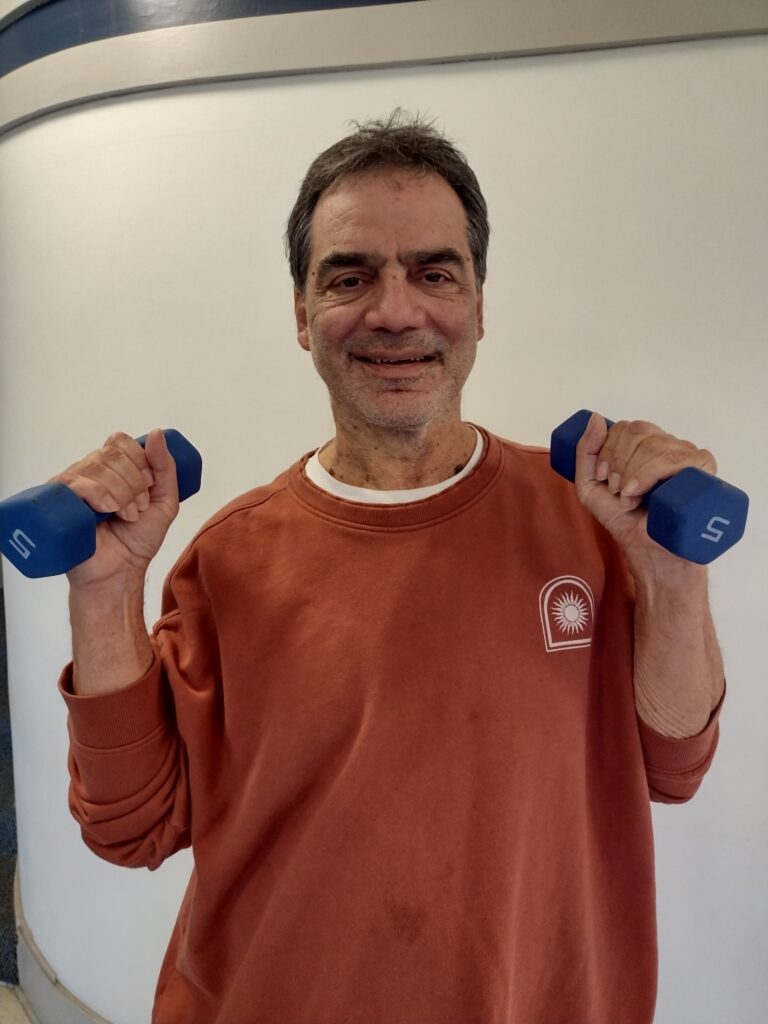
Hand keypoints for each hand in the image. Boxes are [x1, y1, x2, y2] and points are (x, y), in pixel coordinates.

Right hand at [52, 429, 178, 587]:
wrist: (120, 572)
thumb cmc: (138, 541)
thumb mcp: (164, 502)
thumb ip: (165, 468)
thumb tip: (157, 433)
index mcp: (111, 469)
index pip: (121, 442)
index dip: (140, 462)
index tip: (149, 489)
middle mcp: (89, 473)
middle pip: (111, 454)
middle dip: (134, 483)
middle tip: (138, 508)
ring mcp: (71, 486)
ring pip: (97, 468)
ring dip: (122, 494)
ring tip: (126, 517)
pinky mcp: (58, 503)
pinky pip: (76, 483)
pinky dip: (100, 496)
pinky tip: (107, 513)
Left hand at [574, 413, 716, 572]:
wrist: (648, 550)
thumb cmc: (624, 520)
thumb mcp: (591, 485)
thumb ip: (586, 452)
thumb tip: (596, 417)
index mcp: (646, 446)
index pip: (627, 427)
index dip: (609, 449)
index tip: (603, 477)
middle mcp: (668, 447)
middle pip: (639, 431)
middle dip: (618, 461)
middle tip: (616, 490)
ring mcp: (687, 457)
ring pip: (656, 444)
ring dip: (632, 473)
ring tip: (628, 498)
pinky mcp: (703, 472)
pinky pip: (678, 458)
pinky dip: (650, 474)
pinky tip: (638, 493)